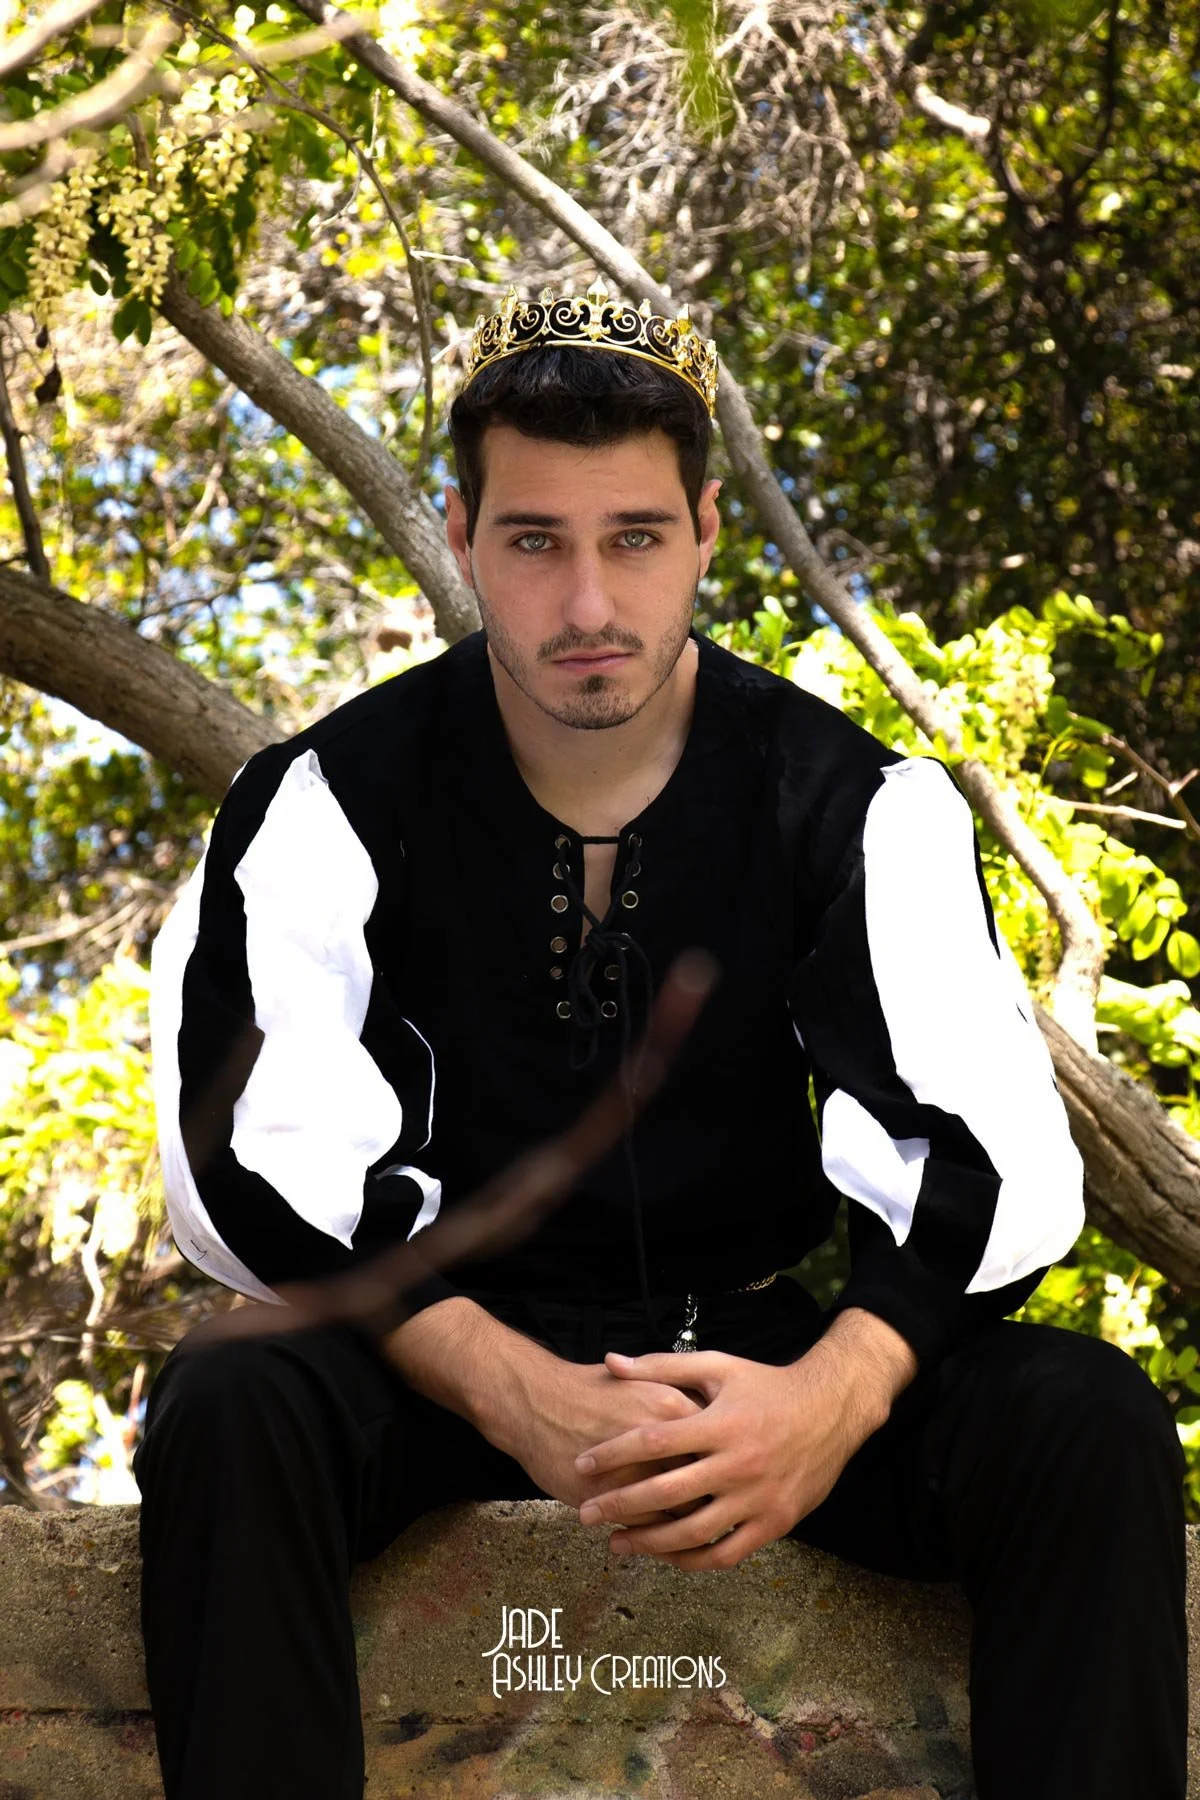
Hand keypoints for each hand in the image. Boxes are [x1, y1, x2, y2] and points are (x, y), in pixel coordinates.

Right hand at [502, 1351, 711, 1526]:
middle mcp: (664, 1439)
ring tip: (691, 1530)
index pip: (720, 1443)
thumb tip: (712, 1421)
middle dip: (716, 1498)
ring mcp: (638, 1471)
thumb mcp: (640, 1382)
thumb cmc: (589, 1391)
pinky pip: (653, 1528)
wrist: (536, 1403)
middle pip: (711, 1480)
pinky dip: (661, 1538)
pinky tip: (659, 1537)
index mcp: (674, 1405)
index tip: (727, 1474)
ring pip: (685, 1513)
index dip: (727, 1462)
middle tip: (717, 1507)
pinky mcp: (613, 1499)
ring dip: (690, 1525)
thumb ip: (678, 1400)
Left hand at [570, 1340, 889, 1570]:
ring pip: (694, 1532)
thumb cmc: (765, 1386)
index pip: (654, 1442)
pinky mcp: (774, 1523)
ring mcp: (757, 1497)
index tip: (582, 1465)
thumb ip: (662, 1367)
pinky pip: (727, 1553)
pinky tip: (667, 1557)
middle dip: (620, 1505)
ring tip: (617, 1542)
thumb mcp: (717, 1367)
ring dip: (649, 1543)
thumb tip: (611, 1362)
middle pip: (666, 1492)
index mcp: (719, 1423)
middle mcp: (738, 1463)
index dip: (613, 1454)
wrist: (831, 1410)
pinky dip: (694, 1560)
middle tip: (585, 1514)